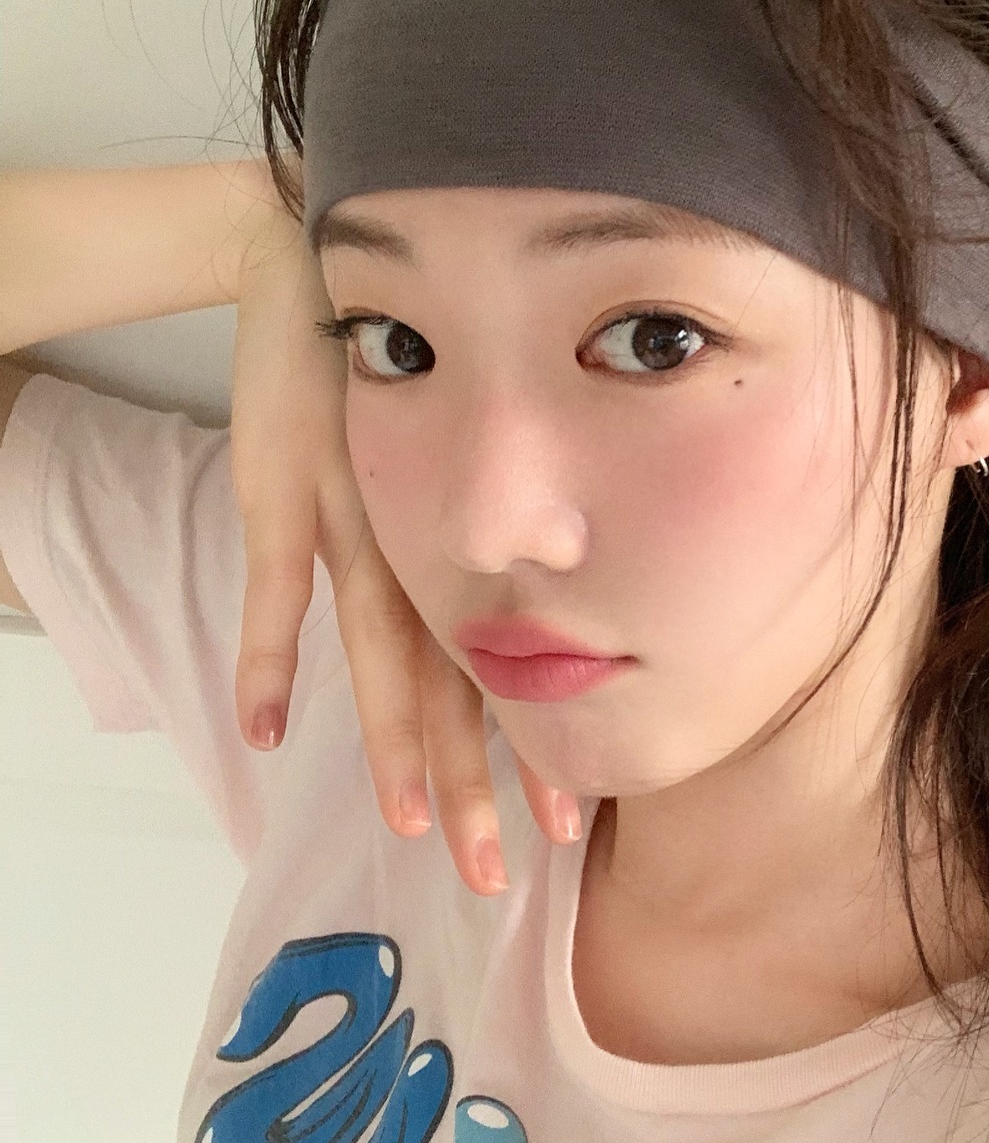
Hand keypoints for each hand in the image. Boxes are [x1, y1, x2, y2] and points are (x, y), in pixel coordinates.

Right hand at [227, 157, 582, 891]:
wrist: (326, 271)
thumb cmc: (409, 374)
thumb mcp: (458, 461)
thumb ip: (476, 548)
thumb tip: (531, 636)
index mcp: (463, 550)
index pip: (505, 676)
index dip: (530, 754)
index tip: (570, 828)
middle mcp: (423, 551)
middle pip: (452, 688)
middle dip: (474, 783)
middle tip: (501, 871)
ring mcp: (354, 526)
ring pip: (382, 656)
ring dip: (396, 747)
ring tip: (408, 828)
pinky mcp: (286, 494)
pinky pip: (277, 588)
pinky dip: (269, 659)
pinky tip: (264, 732)